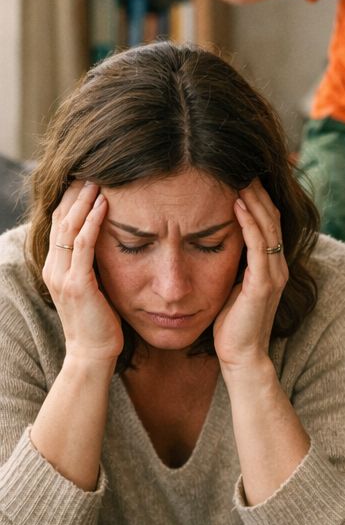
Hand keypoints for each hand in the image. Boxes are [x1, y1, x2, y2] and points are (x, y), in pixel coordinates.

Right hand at [42, 182, 123, 363]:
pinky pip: (84, 245)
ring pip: (69, 228)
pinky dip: (93, 222)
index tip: (84, 180)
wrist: (93, 353)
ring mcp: (63, 275)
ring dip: (83, 202)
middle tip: (90, 171)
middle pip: (60, 220)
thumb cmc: (100, 322)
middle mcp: (54, 268)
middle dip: (74, 194)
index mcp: (56, 268)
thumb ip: (94, 267)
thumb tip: (110, 245)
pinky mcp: (78, 283)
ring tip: (97, 180)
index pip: (59, 225)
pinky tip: (104, 205)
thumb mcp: (94, 288)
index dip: (70, 201)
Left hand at [213, 180, 288, 371]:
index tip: (238, 173)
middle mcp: (277, 265)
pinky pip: (258, 244)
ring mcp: (274, 273)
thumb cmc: (231, 327)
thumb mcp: (229, 288)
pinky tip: (237, 203)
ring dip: (254, 198)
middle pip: (271, 216)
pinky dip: (249, 221)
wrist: (242, 358)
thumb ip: (228, 266)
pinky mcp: (265, 283)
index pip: (266, 221)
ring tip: (240, 174)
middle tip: (242, 163)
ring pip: (267, 225)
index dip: (256, 196)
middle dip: (257, 189)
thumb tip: (209, 244)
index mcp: (270, 265)